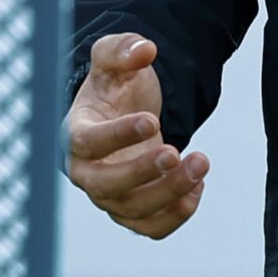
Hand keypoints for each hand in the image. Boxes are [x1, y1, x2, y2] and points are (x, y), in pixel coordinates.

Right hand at [65, 33, 208, 240]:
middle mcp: (87, 172)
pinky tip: (198, 185)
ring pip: (133, 211)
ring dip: (171, 193)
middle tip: (177, 152)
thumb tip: (145, 50)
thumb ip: (123, 49)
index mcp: (75, 133)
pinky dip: (178, 213)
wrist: (126, 116)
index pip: (86, 144)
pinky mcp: (133, 211)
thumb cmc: (115, 89)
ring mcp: (109, 197)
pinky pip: (152, 227)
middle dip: (144, 174)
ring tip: (202, 162)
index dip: (117, 137)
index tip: (152, 121)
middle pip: (105, 187)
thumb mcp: (114, 59)